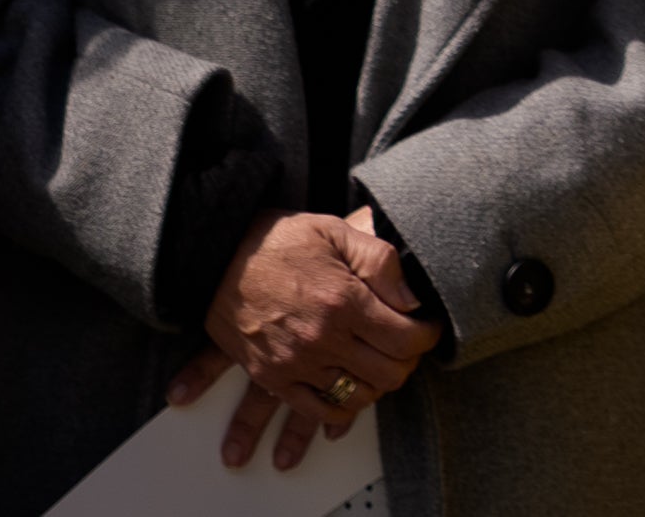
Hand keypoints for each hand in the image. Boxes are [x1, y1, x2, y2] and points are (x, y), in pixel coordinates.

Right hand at [189, 209, 438, 469]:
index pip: (406, 339)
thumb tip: (413, 299)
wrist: (216, 259)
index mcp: (344, 301)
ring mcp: (295, 364)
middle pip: (388, 373)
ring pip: (358, 396)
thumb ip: (381, 263)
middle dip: (407, 361)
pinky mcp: (271, 378)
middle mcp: (322, 339)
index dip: (427, 336)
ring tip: (379, 363)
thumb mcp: (337, 233)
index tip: (427, 328)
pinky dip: (341, 409)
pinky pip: (317, 411)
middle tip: (407, 346)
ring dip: (377, 384)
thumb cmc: (279, 241)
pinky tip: (349, 390)